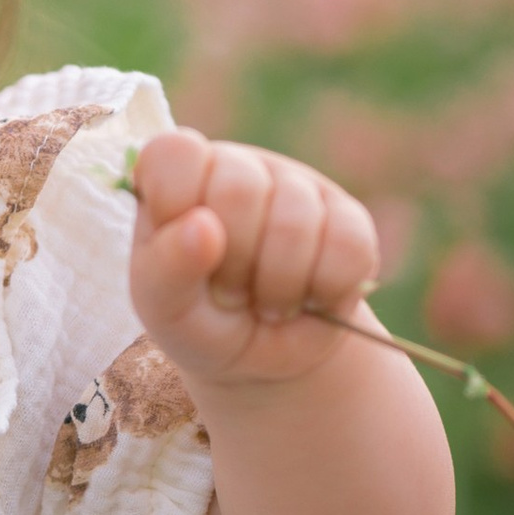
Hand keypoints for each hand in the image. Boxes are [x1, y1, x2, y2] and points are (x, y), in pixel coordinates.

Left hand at [129, 130, 380, 393]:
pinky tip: (309, 298)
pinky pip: (349, 246)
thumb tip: (203, 226)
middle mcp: (238, 168)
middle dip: (233, 262)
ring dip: (279, 286)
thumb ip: (167, 267)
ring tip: (267, 303)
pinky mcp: (349, 218)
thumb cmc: (198, 321)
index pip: (176, 153)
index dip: (176, 206)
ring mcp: (296, 186)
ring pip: (297, 220)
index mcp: (179, 176)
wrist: (263, 361)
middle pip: (240, 188)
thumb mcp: (165, 307)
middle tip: (227, 293)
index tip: (178, 252)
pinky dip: (326, 289)